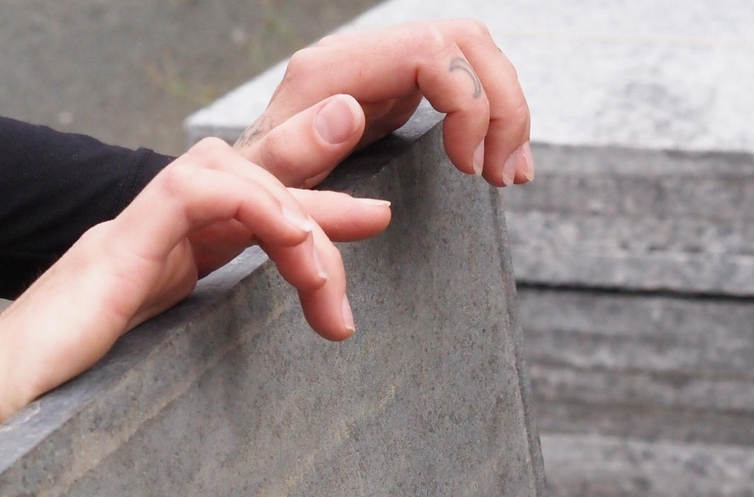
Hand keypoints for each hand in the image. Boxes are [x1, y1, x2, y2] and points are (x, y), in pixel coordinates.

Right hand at [0, 138, 390, 472]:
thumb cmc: (72, 407)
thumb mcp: (166, 375)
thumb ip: (207, 359)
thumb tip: (266, 392)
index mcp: (165, 268)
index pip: (246, 219)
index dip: (310, 214)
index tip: (370, 224)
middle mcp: (151, 242)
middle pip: (246, 186)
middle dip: (319, 200)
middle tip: (379, 220)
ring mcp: (129, 240)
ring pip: (226, 176)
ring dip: (293, 215)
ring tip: (327, 278)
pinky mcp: (114, 253)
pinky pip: (190, 195)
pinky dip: (252, 208)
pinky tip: (292, 246)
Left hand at [236, 20, 532, 189]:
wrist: (245, 194)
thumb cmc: (250, 199)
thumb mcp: (260, 189)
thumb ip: (292, 152)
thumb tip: (350, 111)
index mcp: (330, 73)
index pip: (430, 49)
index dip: (467, 102)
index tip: (467, 167)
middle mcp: (362, 59)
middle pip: (465, 41)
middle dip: (500, 106)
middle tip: (501, 176)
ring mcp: (383, 72)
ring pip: (474, 55)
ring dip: (507, 113)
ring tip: (509, 176)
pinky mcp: (398, 92)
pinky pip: (463, 84)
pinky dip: (493, 120)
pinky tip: (498, 164)